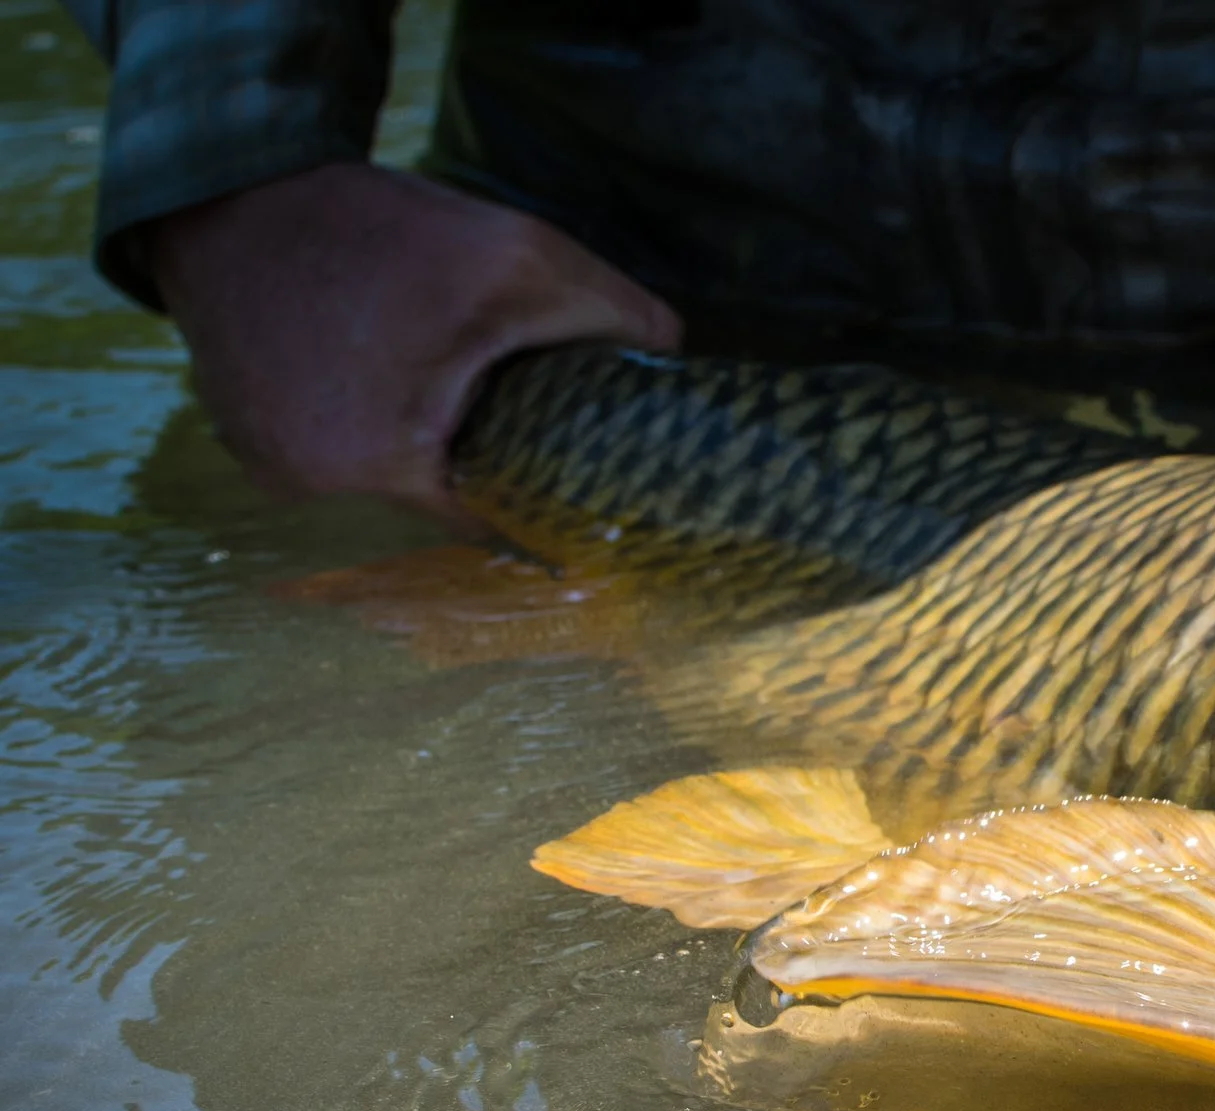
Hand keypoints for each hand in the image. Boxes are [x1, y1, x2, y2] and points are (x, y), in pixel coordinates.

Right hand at [148, 162, 682, 526]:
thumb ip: (608, 314)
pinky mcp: (242, 438)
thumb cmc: (380, 228)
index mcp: (383, 461)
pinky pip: (330, 447)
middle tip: (499, 403)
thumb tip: (679, 362)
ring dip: (415, 434)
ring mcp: (268, 465)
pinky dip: (358, 415)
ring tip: (431, 375)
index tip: (564, 466)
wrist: (230, 187)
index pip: (490, 514)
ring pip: (383, 473)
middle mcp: (314, 482)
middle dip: (473, 453)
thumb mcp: (519, 255)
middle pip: (434, 492)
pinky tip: (371, 369)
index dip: (532, 487)